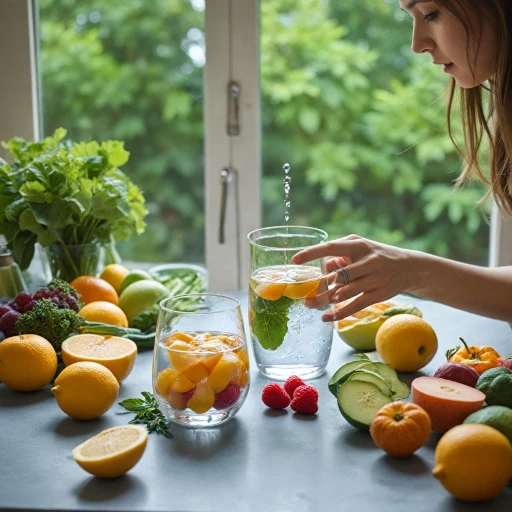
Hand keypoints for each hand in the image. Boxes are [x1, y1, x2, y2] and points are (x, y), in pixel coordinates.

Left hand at [291, 235, 414, 321]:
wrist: (409, 266)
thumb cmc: (376, 255)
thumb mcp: (360, 248)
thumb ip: (340, 256)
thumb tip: (322, 268)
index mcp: (359, 245)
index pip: (332, 247)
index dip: (312, 253)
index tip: (295, 260)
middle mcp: (368, 260)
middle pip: (338, 276)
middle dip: (319, 287)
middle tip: (303, 296)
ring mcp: (375, 278)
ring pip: (345, 292)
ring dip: (326, 300)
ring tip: (312, 304)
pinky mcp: (379, 294)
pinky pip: (355, 305)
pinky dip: (339, 313)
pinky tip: (327, 317)